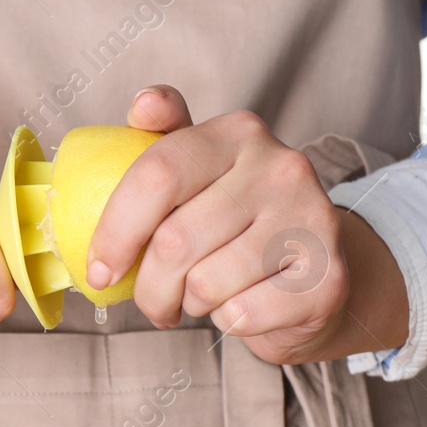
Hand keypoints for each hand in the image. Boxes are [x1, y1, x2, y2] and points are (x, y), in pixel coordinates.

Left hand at [87, 86, 407, 364]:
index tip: (100, 270)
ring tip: (205, 297)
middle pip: (175, 241)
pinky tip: (242, 307)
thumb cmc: (240, 224)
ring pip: (205, 285)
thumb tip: (143, 103)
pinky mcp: (327, 279)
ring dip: (191, 305)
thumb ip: (164, 140)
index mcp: (239, 133)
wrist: (315, 273)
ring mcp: (310, 222)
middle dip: (149, 287)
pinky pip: (242, 315)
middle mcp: (281, 168)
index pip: (158, 174)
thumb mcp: (202, 175)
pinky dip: (229, 323)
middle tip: (154, 300)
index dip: (116, 229)